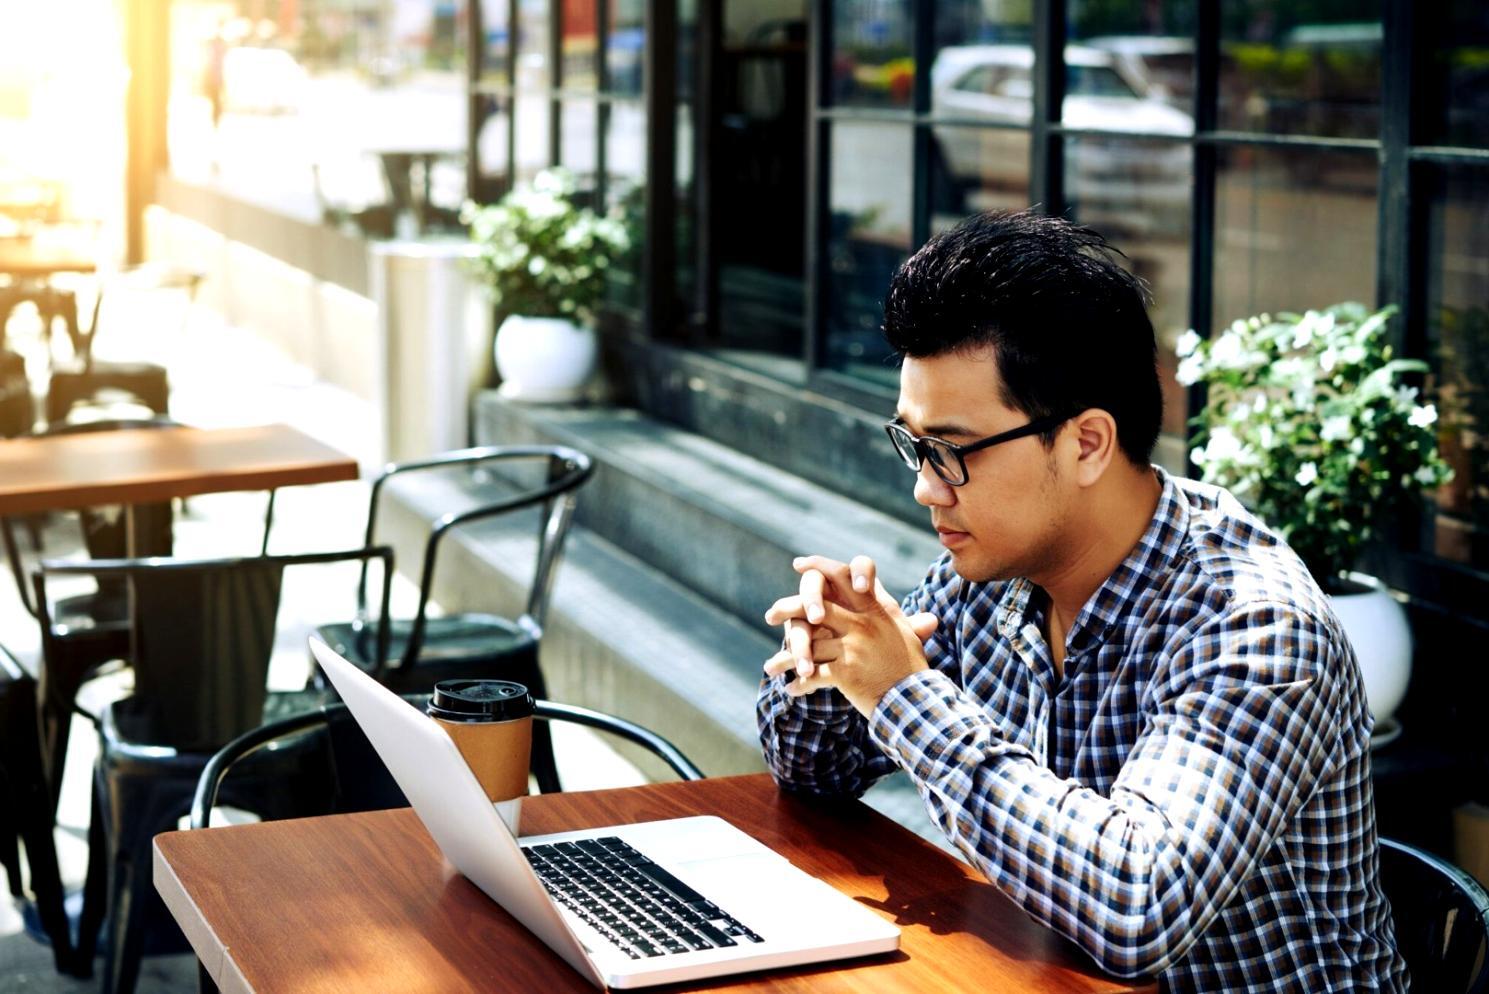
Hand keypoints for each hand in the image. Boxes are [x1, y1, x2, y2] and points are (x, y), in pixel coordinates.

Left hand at [763, 555, 936, 715]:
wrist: (915, 699)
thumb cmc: (909, 665)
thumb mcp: (902, 630)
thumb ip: (885, 609)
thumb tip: (873, 588)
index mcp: (876, 609)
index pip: (844, 576)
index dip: (820, 566)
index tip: (800, 563)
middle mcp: (863, 623)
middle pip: (815, 607)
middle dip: (787, 608)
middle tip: (770, 615)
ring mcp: (853, 647)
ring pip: (808, 644)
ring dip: (786, 659)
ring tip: (771, 668)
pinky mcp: (846, 672)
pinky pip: (813, 675)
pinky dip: (800, 684)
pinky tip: (792, 689)